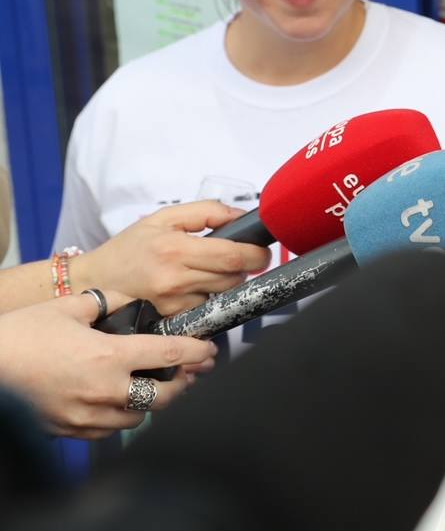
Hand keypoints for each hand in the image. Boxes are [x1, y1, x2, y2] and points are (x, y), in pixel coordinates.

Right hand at [0, 289, 215, 438]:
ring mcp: (86, 416)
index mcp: (109, 357)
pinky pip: (108, 430)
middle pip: (164, 397)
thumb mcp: (66, 308)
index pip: (171, 356)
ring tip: (155, 387)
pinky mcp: (69, 431)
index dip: (197, 353)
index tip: (208, 351)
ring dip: (151, 403)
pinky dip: (120, 416)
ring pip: (138, 417)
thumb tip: (127, 299)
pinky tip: (119, 402)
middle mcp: (104, 391)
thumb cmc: (20, 336)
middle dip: (182, 384)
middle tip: (189, 373)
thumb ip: (105, 303)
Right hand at [75, 201, 271, 315]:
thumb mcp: (164, 218)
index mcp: (176, 249)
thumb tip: (242, 216)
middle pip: (233, 277)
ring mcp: (173, 302)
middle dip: (244, 268)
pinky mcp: (171, 318)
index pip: (233, 256)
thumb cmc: (130, 246)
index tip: (263, 251)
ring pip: (223, 294)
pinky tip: (195, 287)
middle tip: (237, 258)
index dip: (257, 255)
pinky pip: (206, 307)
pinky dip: (209, 297)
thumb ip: (206, 211)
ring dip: (227, 282)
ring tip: (210, 271)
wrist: (95, 281)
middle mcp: (176, 279)